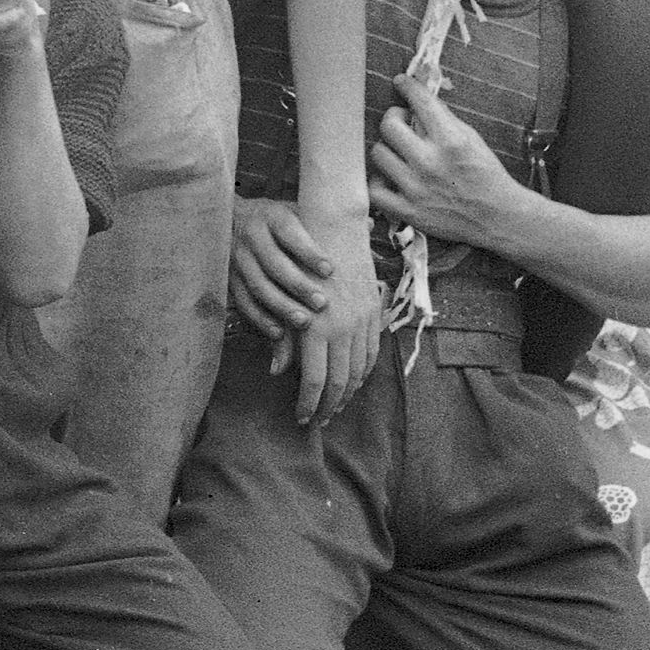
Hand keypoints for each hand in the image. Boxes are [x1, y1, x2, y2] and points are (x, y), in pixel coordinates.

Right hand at [228, 195, 333, 333]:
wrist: (232, 219)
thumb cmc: (278, 221)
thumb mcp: (299, 213)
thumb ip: (329, 225)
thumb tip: (371, 226)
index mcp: (272, 216)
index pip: (289, 232)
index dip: (309, 251)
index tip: (330, 269)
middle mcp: (251, 236)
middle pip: (273, 263)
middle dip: (298, 284)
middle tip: (322, 303)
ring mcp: (238, 259)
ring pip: (258, 285)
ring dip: (281, 306)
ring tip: (304, 321)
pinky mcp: (230, 279)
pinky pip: (244, 302)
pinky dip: (261, 319)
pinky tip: (280, 332)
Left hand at [290, 231, 385, 423]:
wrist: (331, 228)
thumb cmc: (298, 264)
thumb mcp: (286, 302)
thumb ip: (285, 341)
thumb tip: (276, 373)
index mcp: (317, 328)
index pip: (315, 381)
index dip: (309, 405)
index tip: (302, 419)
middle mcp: (343, 327)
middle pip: (340, 382)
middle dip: (329, 407)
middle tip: (320, 421)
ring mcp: (362, 320)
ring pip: (359, 370)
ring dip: (348, 393)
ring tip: (336, 406)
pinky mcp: (373, 311)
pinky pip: (371, 351)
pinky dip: (363, 372)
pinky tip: (354, 380)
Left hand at [369, 73, 524, 249]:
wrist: (498, 217)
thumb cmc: (486, 175)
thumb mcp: (472, 138)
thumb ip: (445, 119)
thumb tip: (420, 100)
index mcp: (451, 140)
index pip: (420, 101)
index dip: (407, 86)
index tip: (401, 82)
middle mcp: (430, 162)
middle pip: (389, 125)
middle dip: (395, 117)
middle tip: (402, 121)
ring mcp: (417, 188)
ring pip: (378, 153)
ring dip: (388, 148)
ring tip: (399, 151)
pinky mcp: (409, 211)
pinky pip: (375, 190)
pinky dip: (379, 181)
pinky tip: (390, 177)